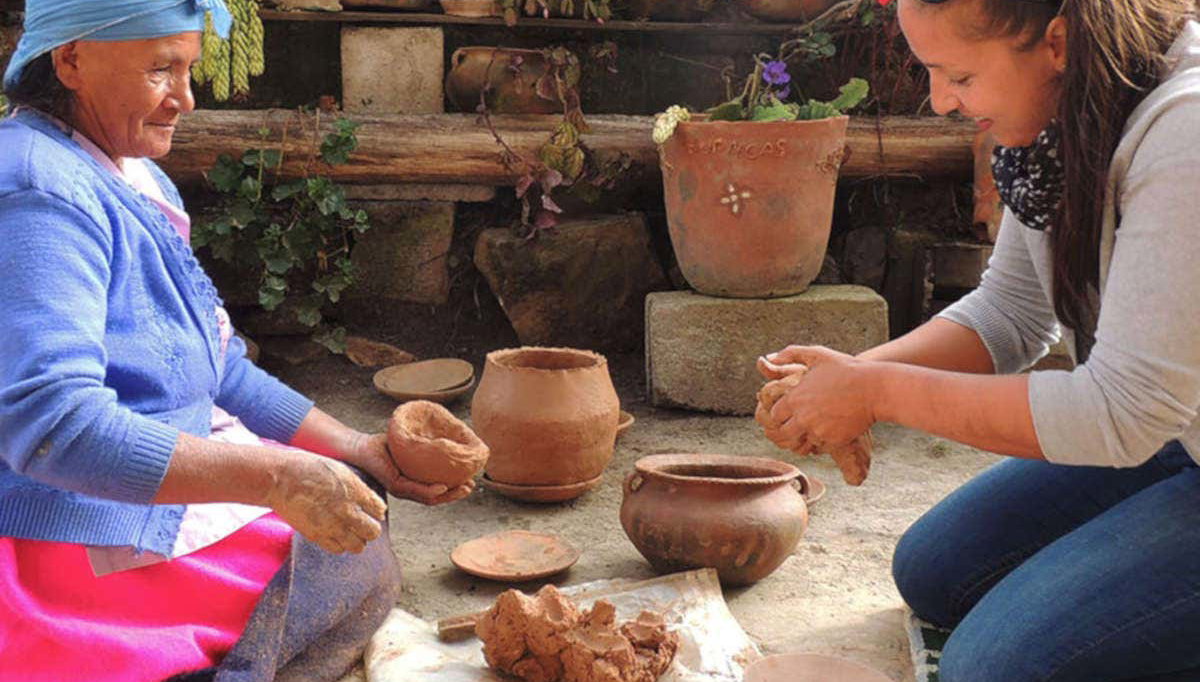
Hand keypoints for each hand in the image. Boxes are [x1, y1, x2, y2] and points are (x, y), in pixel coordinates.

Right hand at [264, 451, 386, 553]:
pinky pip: (338, 549)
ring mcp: (332, 525)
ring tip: (348, 531)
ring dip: (356, 540)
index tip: (371, 510)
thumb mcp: (340, 470)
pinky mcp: (317, 536)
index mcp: (355, 491)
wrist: (281, 478)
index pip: (380, 510)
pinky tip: (334, 535)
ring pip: (358, 546)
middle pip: (373, 532)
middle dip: (370, 528)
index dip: (376, 511)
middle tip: (362, 523)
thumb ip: (357, 487)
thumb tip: (369, 501)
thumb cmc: (308, 468)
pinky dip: (339, 545)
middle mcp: (347, 510)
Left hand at [350, 433, 474, 505]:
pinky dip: (430, 490)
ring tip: (463, 488)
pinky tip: (442, 486)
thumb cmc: (385, 443)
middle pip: (436, 498)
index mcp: (413, 483)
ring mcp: (401, 489)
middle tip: (471, 486)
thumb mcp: (411, 443)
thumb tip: (448, 432)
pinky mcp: (394, 484)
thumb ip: (426, 444)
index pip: (437, 491)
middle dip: (455, 495)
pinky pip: (415, 490)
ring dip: (448, 496)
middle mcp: (408, 490)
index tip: (470, 482)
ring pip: (428, 498)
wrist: (361, 445)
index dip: (454, 489)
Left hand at [760, 345, 876, 446]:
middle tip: (798, 422)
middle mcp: (803, 418)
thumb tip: (770, 357)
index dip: (781, 413)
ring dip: (804, 436)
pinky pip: (820, 447)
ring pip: (801, 443)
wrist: (875, 389)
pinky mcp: (833, 442)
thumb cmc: (847, 369)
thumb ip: (791, 354)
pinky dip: (821, 441)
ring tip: (813, 427)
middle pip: (784, 433)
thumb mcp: (818, 354)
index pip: (775, 415)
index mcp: (795, 399)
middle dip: (788, 428)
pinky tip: (827, 430)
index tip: (788, 410)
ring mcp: (818, 431)